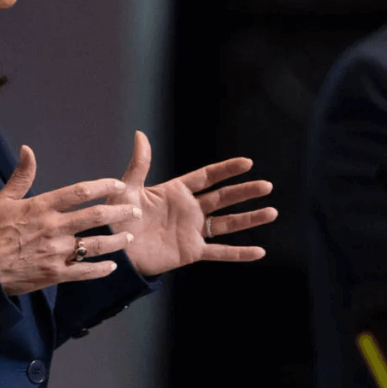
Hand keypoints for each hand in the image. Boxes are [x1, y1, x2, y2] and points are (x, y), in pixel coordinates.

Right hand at [0, 146, 142, 294]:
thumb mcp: (2, 199)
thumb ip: (21, 176)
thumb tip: (27, 150)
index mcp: (42, 207)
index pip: (80, 192)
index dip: (103, 186)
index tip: (118, 185)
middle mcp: (54, 228)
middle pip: (95, 217)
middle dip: (119, 212)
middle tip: (135, 211)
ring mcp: (56, 253)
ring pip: (95, 245)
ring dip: (116, 241)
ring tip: (129, 237)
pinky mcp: (54, 274)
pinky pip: (83, 272)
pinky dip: (100, 270)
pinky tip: (112, 266)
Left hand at [109, 131, 276, 275]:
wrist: (114, 251)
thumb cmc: (116, 218)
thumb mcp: (126, 188)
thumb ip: (139, 164)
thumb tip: (141, 134)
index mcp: (175, 192)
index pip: (207, 177)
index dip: (226, 170)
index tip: (247, 163)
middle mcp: (189, 210)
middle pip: (223, 198)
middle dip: (245, 192)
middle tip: (267, 186)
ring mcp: (192, 231)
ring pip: (227, 223)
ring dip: (250, 218)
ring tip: (272, 212)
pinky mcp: (192, 252)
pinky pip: (220, 252)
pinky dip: (239, 253)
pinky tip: (259, 251)